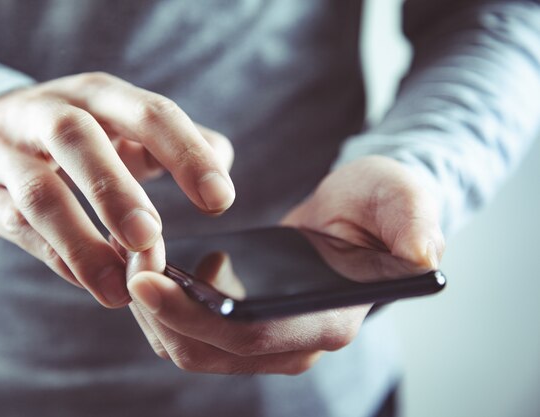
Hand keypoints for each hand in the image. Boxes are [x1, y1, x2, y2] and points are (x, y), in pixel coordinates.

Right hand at [0, 72, 234, 307]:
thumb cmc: (79, 140)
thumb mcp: (124, 127)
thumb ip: (177, 143)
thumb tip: (221, 165)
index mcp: (98, 95)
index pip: (149, 113)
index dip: (187, 154)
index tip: (220, 201)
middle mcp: (47, 112)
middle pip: (78, 139)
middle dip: (116, 192)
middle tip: (150, 239)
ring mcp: (6, 151)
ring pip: (41, 194)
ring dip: (82, 243)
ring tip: (119, 288)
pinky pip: (18, 228)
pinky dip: (58, 259)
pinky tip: (91, 282)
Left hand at [123, 155, 443, 373]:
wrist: (361, 218)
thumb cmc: (380, 206)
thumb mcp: (402, 197)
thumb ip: (415, 221)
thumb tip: (423, 255)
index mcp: (330, 317)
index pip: (252, 336)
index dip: (193, 315)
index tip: (144, 279)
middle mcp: (297, 343)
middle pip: (207, 350)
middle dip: (157, 309)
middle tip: (126, 258)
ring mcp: (268, 343)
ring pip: (189, 349)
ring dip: (151, 311)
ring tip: (131, 260)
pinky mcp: (245, 331)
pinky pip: (188, 335)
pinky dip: (160, 309)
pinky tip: (147, 269)